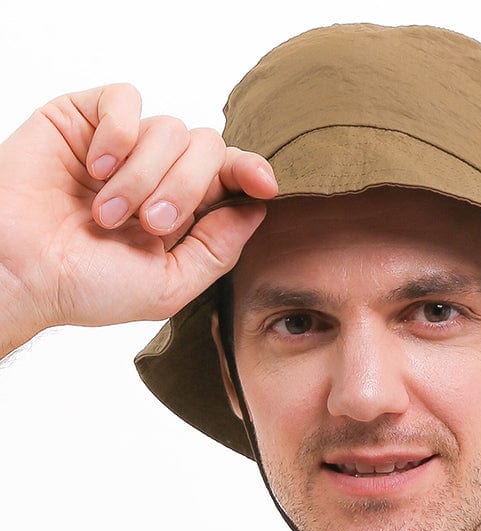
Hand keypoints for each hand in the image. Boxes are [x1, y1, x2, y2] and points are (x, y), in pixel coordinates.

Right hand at [0, 83, 276, 350]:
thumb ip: (217, 251)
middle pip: (207, 146)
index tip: (263, 183)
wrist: (23, 270)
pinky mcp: (85, 119)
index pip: (230, 176)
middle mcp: (156, 174)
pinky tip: (95, 170)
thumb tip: (256, 210)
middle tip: (149, 224)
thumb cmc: (87, 287)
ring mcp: (122, 146)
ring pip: (169, 128)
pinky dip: (117, 136)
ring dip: (143, 176)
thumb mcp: (168, 286)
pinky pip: (126, 100)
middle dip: (184, 188)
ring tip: (107, 213)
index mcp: (181, 213)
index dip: (251, 171)